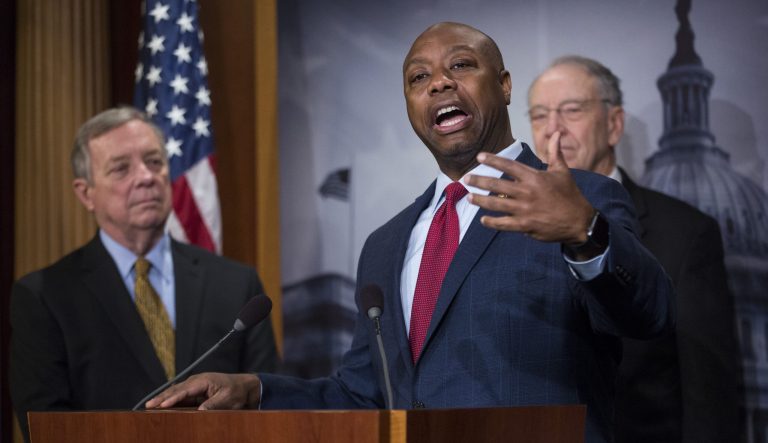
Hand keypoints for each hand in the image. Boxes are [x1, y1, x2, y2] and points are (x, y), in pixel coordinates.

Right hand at [145, 372, 261, 409]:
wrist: (244, 387)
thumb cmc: (236, 391)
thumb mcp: (227, 399)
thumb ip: (213, 404)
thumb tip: (200, 411)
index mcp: (204, 380)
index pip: (185, 390)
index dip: (173, 398)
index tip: (162, 405)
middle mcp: (197, 381)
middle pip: (176, 389)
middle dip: (162, 397)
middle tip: (148, 405)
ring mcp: (195, 385)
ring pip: (176, 392)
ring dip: (163, 398)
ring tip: (149, 405)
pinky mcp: (195, 391)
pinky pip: (180, 395)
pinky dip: (170, 399)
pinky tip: (161, 404)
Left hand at [464, 132, 593, 244]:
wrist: (580, 221)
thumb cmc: (570, 194)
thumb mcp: (563, 171)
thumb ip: (554, 152)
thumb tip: (556, 132)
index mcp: (535, 177)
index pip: (509, 166)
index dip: (493, 160)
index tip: (479, 157)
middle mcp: (527, 192)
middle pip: (497, 185)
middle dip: (479, 181)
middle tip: (466, 179)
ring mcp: (525, 210)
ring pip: (497, 205)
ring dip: (480, 201)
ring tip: (469, 197)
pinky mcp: (526, 225)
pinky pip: (504, 224)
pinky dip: (492, 222)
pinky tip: (483, 219)